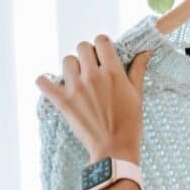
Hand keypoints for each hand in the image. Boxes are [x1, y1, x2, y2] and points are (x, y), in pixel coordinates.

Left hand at [36, 36, 151, 164]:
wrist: (115, 148)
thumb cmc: (130, 123)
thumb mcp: (137, 94)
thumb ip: (138, 69)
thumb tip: (147, 51)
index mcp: (113, 72)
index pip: (101, 41)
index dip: (102, 46)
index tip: (104, 55)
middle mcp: (93, 76)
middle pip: (82, 47)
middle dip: (88, 55)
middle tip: (92, 69)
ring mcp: (76, 88)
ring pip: (66, 61)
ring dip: (72, 67)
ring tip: (78, 80)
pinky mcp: (63, 101)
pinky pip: (43, 82)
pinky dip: (45, 82)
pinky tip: (53, 85)